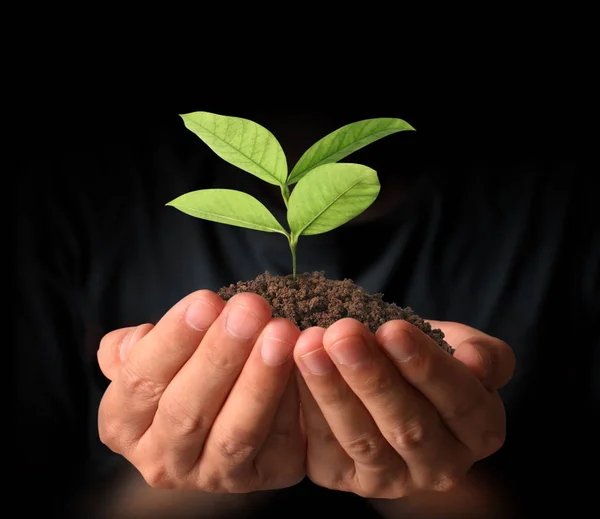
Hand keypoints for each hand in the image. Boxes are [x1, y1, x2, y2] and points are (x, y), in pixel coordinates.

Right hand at [97, 291, 304, 492]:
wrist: (230, 403)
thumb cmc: (189, 367)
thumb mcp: (157, 354)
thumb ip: (142, 346)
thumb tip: (136, 340)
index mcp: (124, 424)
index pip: (141, 382)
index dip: (173, 340)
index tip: (206, 301)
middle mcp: (161, 461)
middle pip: (186, 410)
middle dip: (220, 356)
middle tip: (249, 310)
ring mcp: (212, 476)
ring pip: (235, 433)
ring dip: (260, 380)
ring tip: (280, 333)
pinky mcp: (262, 477)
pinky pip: (279, 442)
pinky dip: (291, 400)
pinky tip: (301, 362)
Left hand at [293, 318, 514, 497]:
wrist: (392, 372)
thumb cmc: (430, 355)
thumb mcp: (465, 346)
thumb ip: (485, 355)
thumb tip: (477, 364)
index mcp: (480, 431)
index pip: (458, 401)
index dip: (425, 366)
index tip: (393, 329)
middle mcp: (441, 467)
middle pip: (407, 425)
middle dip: (370, 376)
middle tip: (342, 334)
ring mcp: (392, 479)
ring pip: (362, 439)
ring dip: (331, 391)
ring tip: (309, 348)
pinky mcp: (346, 479)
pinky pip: (325, 448)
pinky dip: (307, 408)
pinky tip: (291, 371)